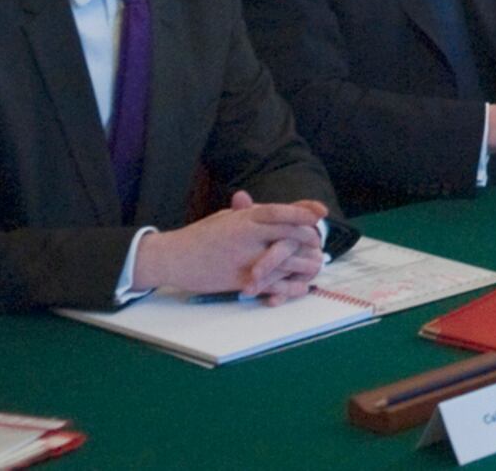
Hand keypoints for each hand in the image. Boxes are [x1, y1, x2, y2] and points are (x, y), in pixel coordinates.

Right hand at [133, 196, 325, 295]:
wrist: (174, 258)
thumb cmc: (202, 235)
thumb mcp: (228, 218)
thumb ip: (254, 213)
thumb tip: (281, 208)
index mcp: (244, 218)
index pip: (280, 211)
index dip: (302, 210)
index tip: (321, 212)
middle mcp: (247, 236)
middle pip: (289, 234)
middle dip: (308, 238)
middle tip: (317, 242)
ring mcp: (246, 259)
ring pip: (286, 262)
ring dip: (305, 264)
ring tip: (314, 264)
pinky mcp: (242, 281)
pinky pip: (274, 285)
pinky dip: (291, 287)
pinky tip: (301, 286)